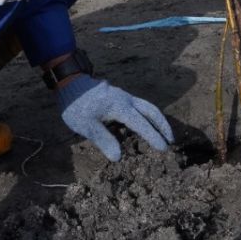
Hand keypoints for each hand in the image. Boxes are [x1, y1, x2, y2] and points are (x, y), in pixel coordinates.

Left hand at [58, 76, 173, 160]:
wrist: (69, 83)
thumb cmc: (76, 105)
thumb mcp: (86, 125)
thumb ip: (103, 140)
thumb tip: (118, 156)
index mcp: (120, 107)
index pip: (141, 124)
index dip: (153, 137)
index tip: (164, 148)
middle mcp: (126, 99)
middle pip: (151, 111)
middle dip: (162, 125)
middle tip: (171, 139)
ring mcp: (123, 96)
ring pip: (146, 106)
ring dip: (157, 119)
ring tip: (162, 133)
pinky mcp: (118, 96)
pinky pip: (138, 106)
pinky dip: (146, 116)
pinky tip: (143, 126)